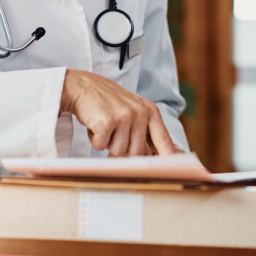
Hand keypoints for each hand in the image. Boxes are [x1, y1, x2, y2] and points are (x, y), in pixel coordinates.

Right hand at [60, 70, 176, 156]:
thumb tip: (155, 156)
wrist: (82, 86)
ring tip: (104, 125)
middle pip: (136, 153)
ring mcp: (124, 116)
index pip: (163, 140)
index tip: (174, 170)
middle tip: (113, 131)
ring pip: (118, 152)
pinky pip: (100, 146)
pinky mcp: (107, 122)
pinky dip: (94, 139)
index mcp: (150, 111)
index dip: (169, 158)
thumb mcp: (132, 111)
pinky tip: (95, 123)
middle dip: (122, 148)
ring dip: (107, 143)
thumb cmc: (107, 102)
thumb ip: (144, 131)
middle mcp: (140, 113)